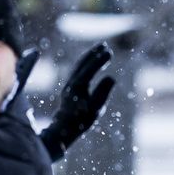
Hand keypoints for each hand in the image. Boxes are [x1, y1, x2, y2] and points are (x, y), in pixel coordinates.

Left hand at [40, 43, 115, 159]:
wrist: (62, 129)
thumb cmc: (80, 121)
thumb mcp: (95, 108)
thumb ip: (102, 92)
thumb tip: (111, 77)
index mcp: (78, 86)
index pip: (90, 68)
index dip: (100, 59)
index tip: (109, 51)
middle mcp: (72, 82)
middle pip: (82, 63)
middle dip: (93, 53)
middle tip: (105, 45)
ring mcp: (69, 84)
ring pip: (79, 66)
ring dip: (89, 57)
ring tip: (99, 50)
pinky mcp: (69, 88)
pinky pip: (77, 71)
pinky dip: (84, 64)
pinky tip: (90, 64)